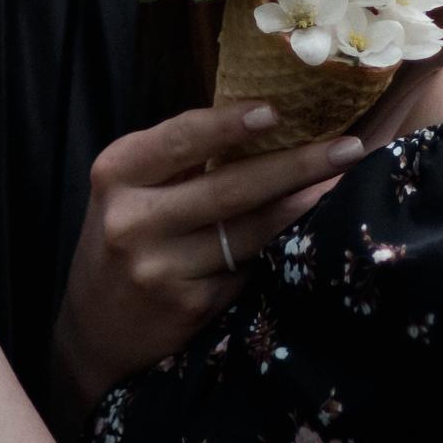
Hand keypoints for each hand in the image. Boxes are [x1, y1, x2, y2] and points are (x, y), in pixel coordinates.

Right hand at [55, 105, 365, 410]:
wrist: (93, 333)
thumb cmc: (124, 238)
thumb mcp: (131, 189)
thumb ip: (181, 158)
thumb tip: (268, 119)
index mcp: (118, 172)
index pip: (181, 138)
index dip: (230, 123)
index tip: (278, 110)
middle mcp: (133, 219)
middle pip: (230, 186)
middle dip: (297, 165)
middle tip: (348, 147)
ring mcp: (160, 269)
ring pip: (249, 231)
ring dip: (302, 205)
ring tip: (344, 182)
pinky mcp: (187, 307)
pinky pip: (247, 269)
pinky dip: (280, 248)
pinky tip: (310, 233)